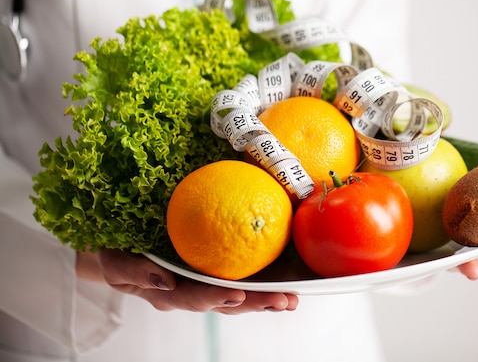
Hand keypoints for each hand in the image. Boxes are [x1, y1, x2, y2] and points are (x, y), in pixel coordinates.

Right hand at [76, 248, 298, 313]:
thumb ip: (135, 271)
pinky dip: (268, 275)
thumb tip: (163, 279)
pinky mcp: (221, 266)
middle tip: (283, 301)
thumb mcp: (115, 262)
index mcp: (172, 292)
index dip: (216, 299)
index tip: (237, 296)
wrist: (122, 243)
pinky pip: (246, 273)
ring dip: (268, 296)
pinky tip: (291, 272)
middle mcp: (195, 290)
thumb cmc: (117, 253)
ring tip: (293, 297)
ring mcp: (210, 281)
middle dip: (257, 304)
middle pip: (229, 301)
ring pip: (242, 292)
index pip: (196, 298)